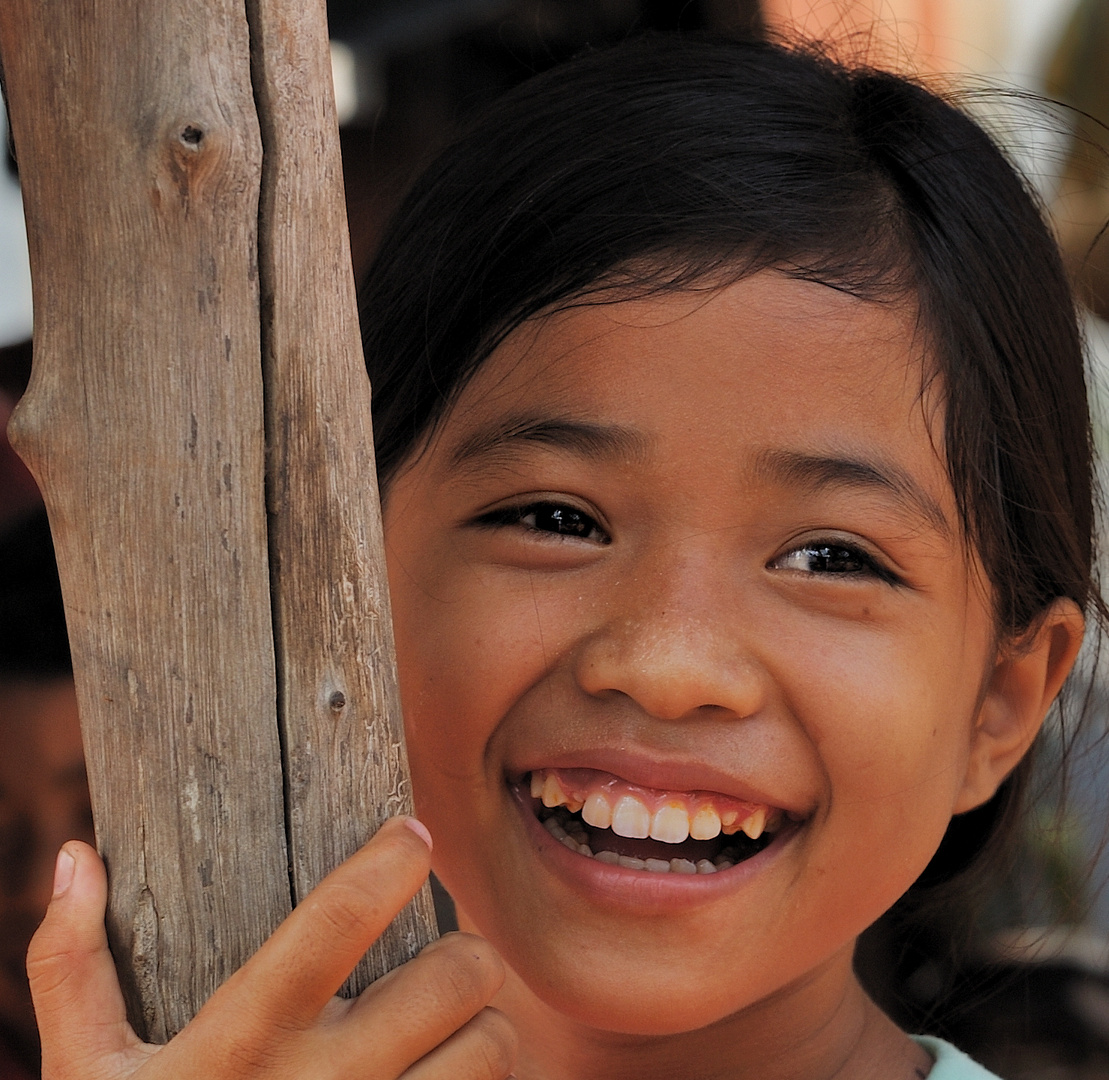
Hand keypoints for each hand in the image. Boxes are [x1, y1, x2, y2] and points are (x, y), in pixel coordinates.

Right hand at [28, 818, 516, 1078]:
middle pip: (454, 976)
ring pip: (490, 1047)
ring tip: (444, 1025)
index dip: (388, 862)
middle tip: (438, 954)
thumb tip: (76, 856)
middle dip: (461, 951)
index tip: (410, 833)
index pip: (338, 920)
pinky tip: (439, 1076)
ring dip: (481, 1024)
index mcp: (242, 1041)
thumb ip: (71, 968)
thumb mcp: (81, 1074)